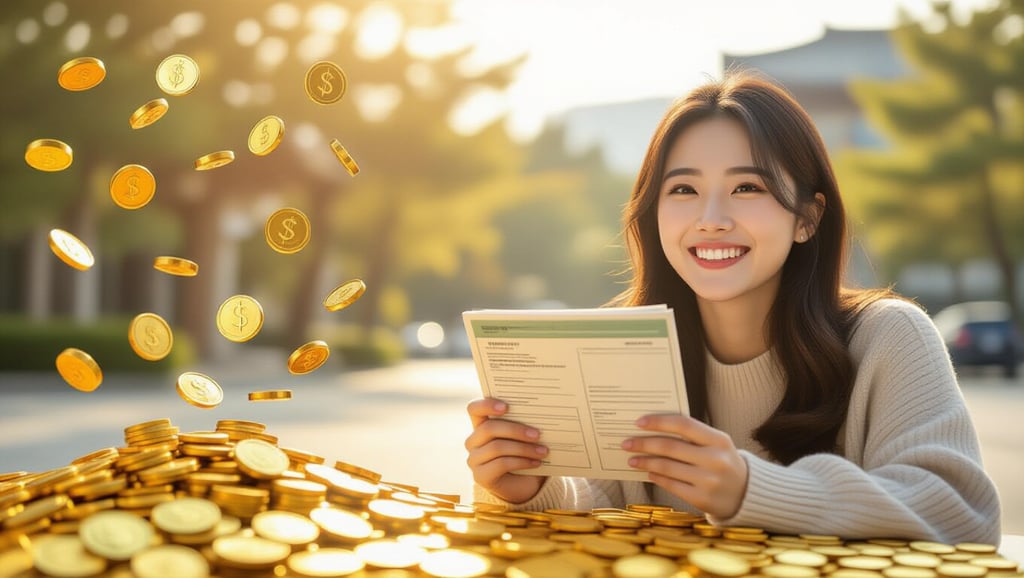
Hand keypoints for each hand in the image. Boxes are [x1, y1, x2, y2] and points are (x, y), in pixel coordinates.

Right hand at [464, 398, 547, 503]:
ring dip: (523, 448)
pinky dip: (521, 462)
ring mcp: (474, 459)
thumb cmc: (524, 453)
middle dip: (515, 430)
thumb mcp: (523, 437)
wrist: (524, 484)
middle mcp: (473, 441)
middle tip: (537, 434)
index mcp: (481, 424)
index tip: (506, 407)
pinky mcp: (480, 476)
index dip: (486, 405)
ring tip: (543, 451)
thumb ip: (524, 424)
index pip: (474, 409)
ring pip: (497, 447)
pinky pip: (501, 464)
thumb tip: (541, 415)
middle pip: (489, 428)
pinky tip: (536, 463)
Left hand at [622, 414, 747, 518]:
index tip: (639, 422)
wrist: (746, 493)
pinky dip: (657, 477)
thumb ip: (691, 435)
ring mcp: (709, 481)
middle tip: (627, 443)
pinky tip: (649, 473)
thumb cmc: (723, 462)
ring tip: (633, 459)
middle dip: (644, 444)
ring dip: (646, 462)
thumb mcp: (717, 444)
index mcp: (719, 440)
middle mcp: (715, 460)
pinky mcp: (702, 499)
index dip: (659, 422)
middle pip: (670, 447)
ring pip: (667, 467)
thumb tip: (653, 429)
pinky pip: (671, 485)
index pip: (683, 424)